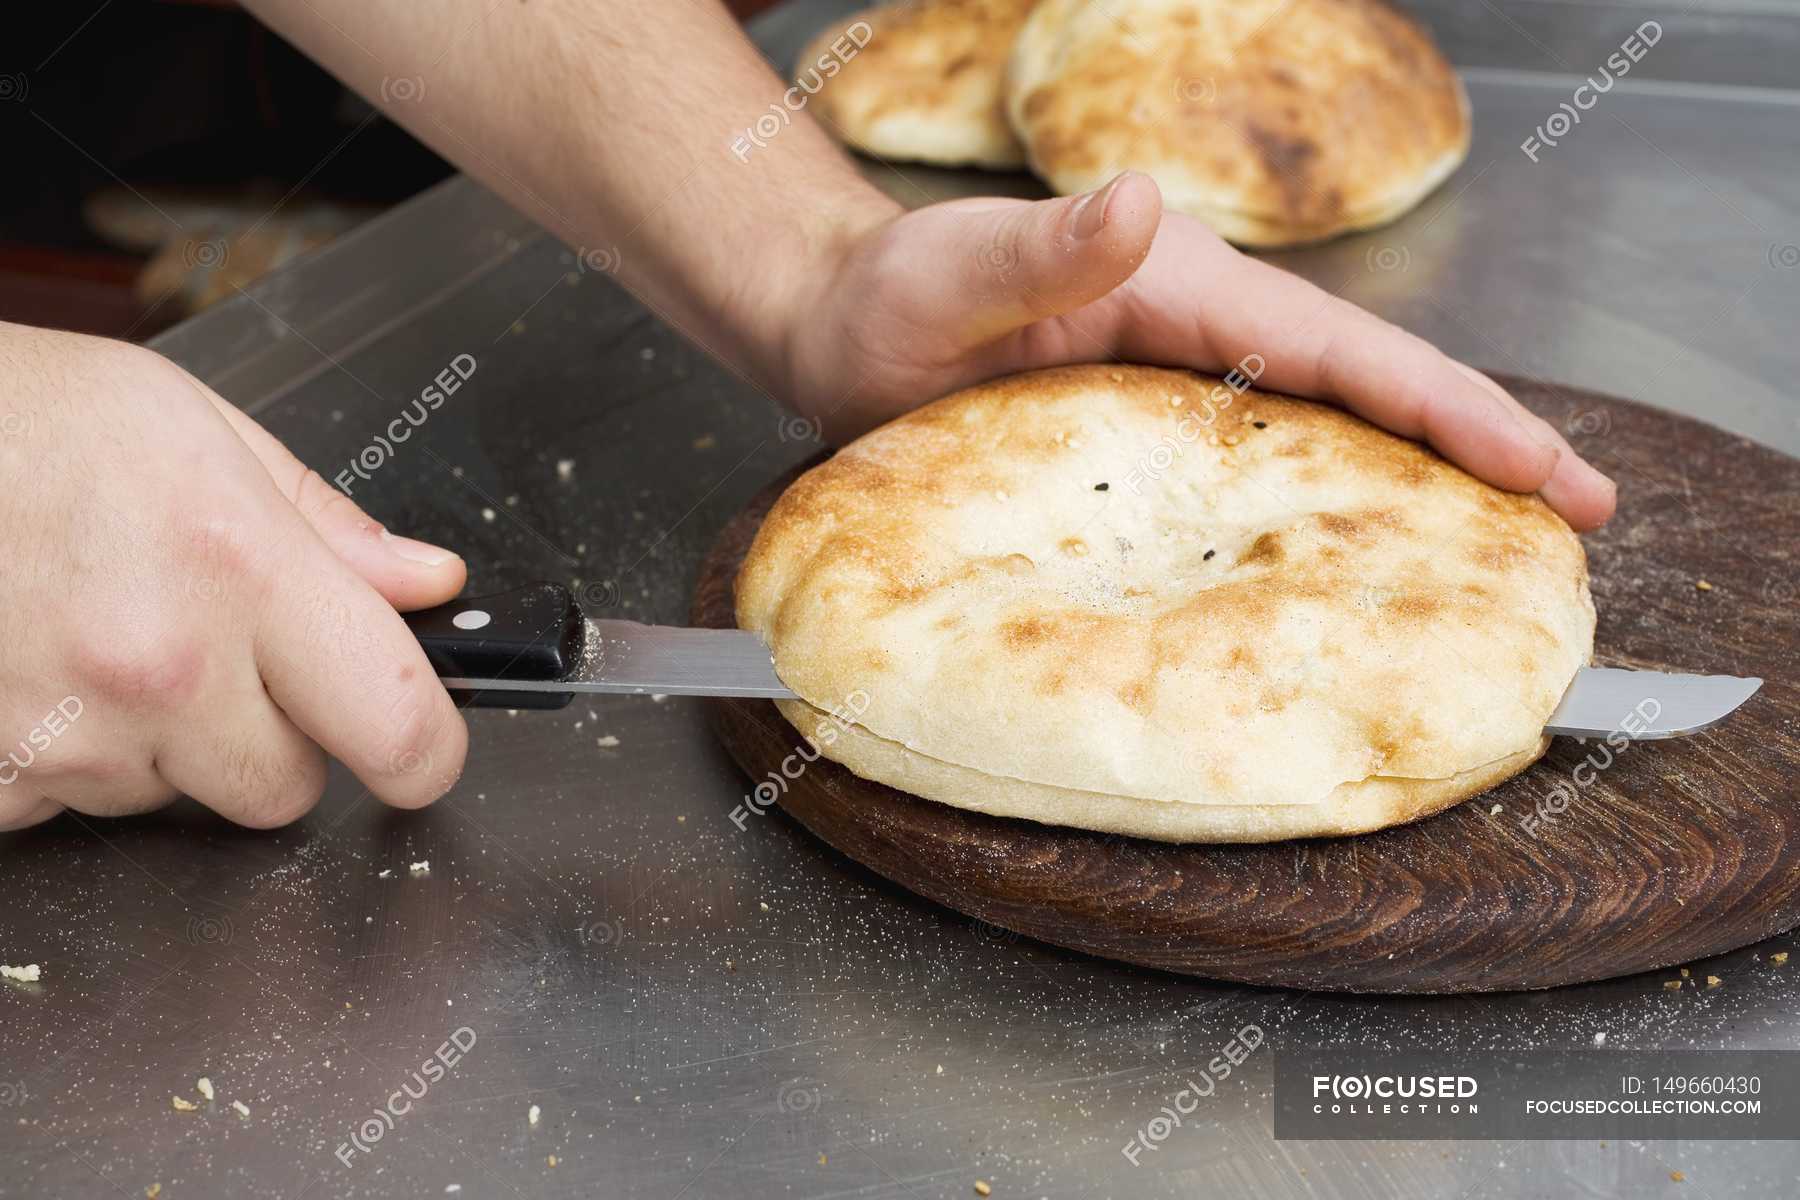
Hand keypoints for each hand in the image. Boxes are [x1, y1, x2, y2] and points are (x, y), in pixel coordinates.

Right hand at [0, 324, 468, 830]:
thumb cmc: (25, 421)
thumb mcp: (201, 430)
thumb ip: (329, 526)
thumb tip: (428, 586)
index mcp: (240, 568)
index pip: (397, 722)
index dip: (426, 748)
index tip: (424, 744)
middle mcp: (160, 666)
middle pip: (288, 788)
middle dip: (277, 739)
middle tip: (223, 654)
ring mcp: (67, 735)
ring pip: (176, 798)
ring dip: (165, 743)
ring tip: (107, 635)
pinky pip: (74, 805)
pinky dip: (72, 757)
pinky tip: (43, 669)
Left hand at [779, 172, 1615, 530]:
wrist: (843, 330)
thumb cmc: (890, 302)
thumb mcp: (952, 273)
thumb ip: (1040, 250)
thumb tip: (1128, 204)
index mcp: (1179, 288)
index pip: (1340, 349)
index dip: (1447, 406)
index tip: (1540, 464)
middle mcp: (1203, 330)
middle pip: (1369, 387)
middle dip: (1481, 442)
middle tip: (1585, 512)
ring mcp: (1187, 382)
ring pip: (1335, 428)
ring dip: (1430, 477)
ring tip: (1523, 542)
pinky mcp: (1159, 431)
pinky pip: (1269, 467)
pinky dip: (1340, 502)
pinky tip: (1378, 554)